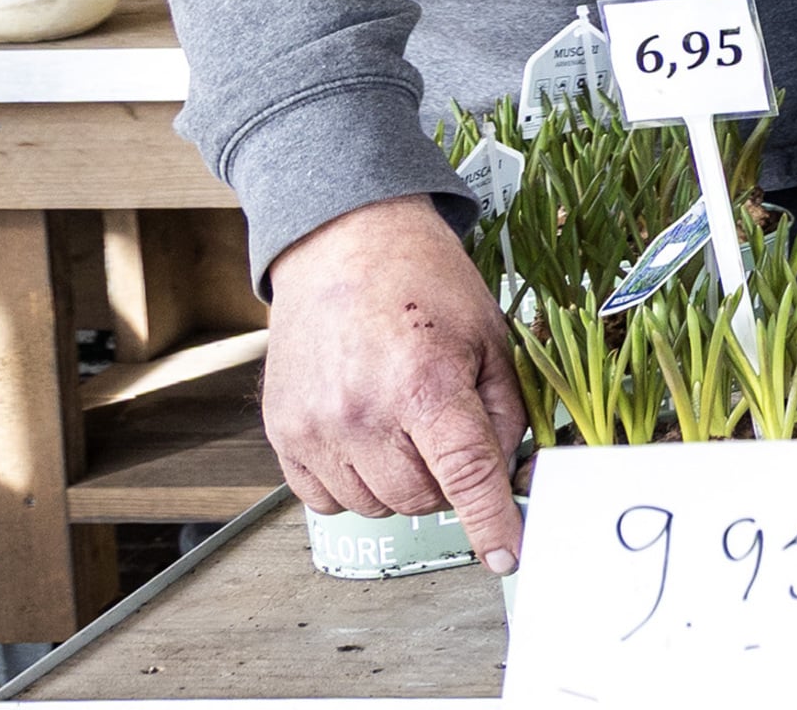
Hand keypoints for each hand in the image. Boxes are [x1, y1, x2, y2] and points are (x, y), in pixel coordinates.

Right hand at [263, 195, 526, 571]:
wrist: (345, 243)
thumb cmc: (425, 284)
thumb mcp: (491, 338)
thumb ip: (507, 413)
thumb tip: (515, 475)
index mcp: (424, 385)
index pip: (467, 478)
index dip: (493, 524)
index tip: (507, 555)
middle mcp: (362, 413)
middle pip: (424, 500)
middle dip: (448, 479)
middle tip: (445, 428)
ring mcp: (315, 427)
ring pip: (377, 505)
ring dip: (402, 482)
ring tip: (403, 421)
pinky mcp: (281, 433)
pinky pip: (327, 499)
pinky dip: (355, 481)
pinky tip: (365, 434)